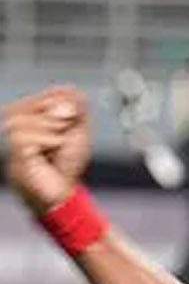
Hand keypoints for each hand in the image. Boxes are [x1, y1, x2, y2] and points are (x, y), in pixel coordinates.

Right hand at [2, 86, 91, 214]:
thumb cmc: (66, 165)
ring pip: (24, 120)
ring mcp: (14, 140)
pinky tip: (51, 150)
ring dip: (52, 130)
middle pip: (33, 104)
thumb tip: (70, 90)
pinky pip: (24, 138)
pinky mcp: (13, 154)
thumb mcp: (79, 133)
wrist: (61, 193)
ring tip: (58, 143)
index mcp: (34, 118)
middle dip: (56, 115)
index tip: (71, 113)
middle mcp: (20, 126)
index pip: (43, 95)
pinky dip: (46, 141)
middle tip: (66, 130)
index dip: (56, 98)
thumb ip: (78, 111)